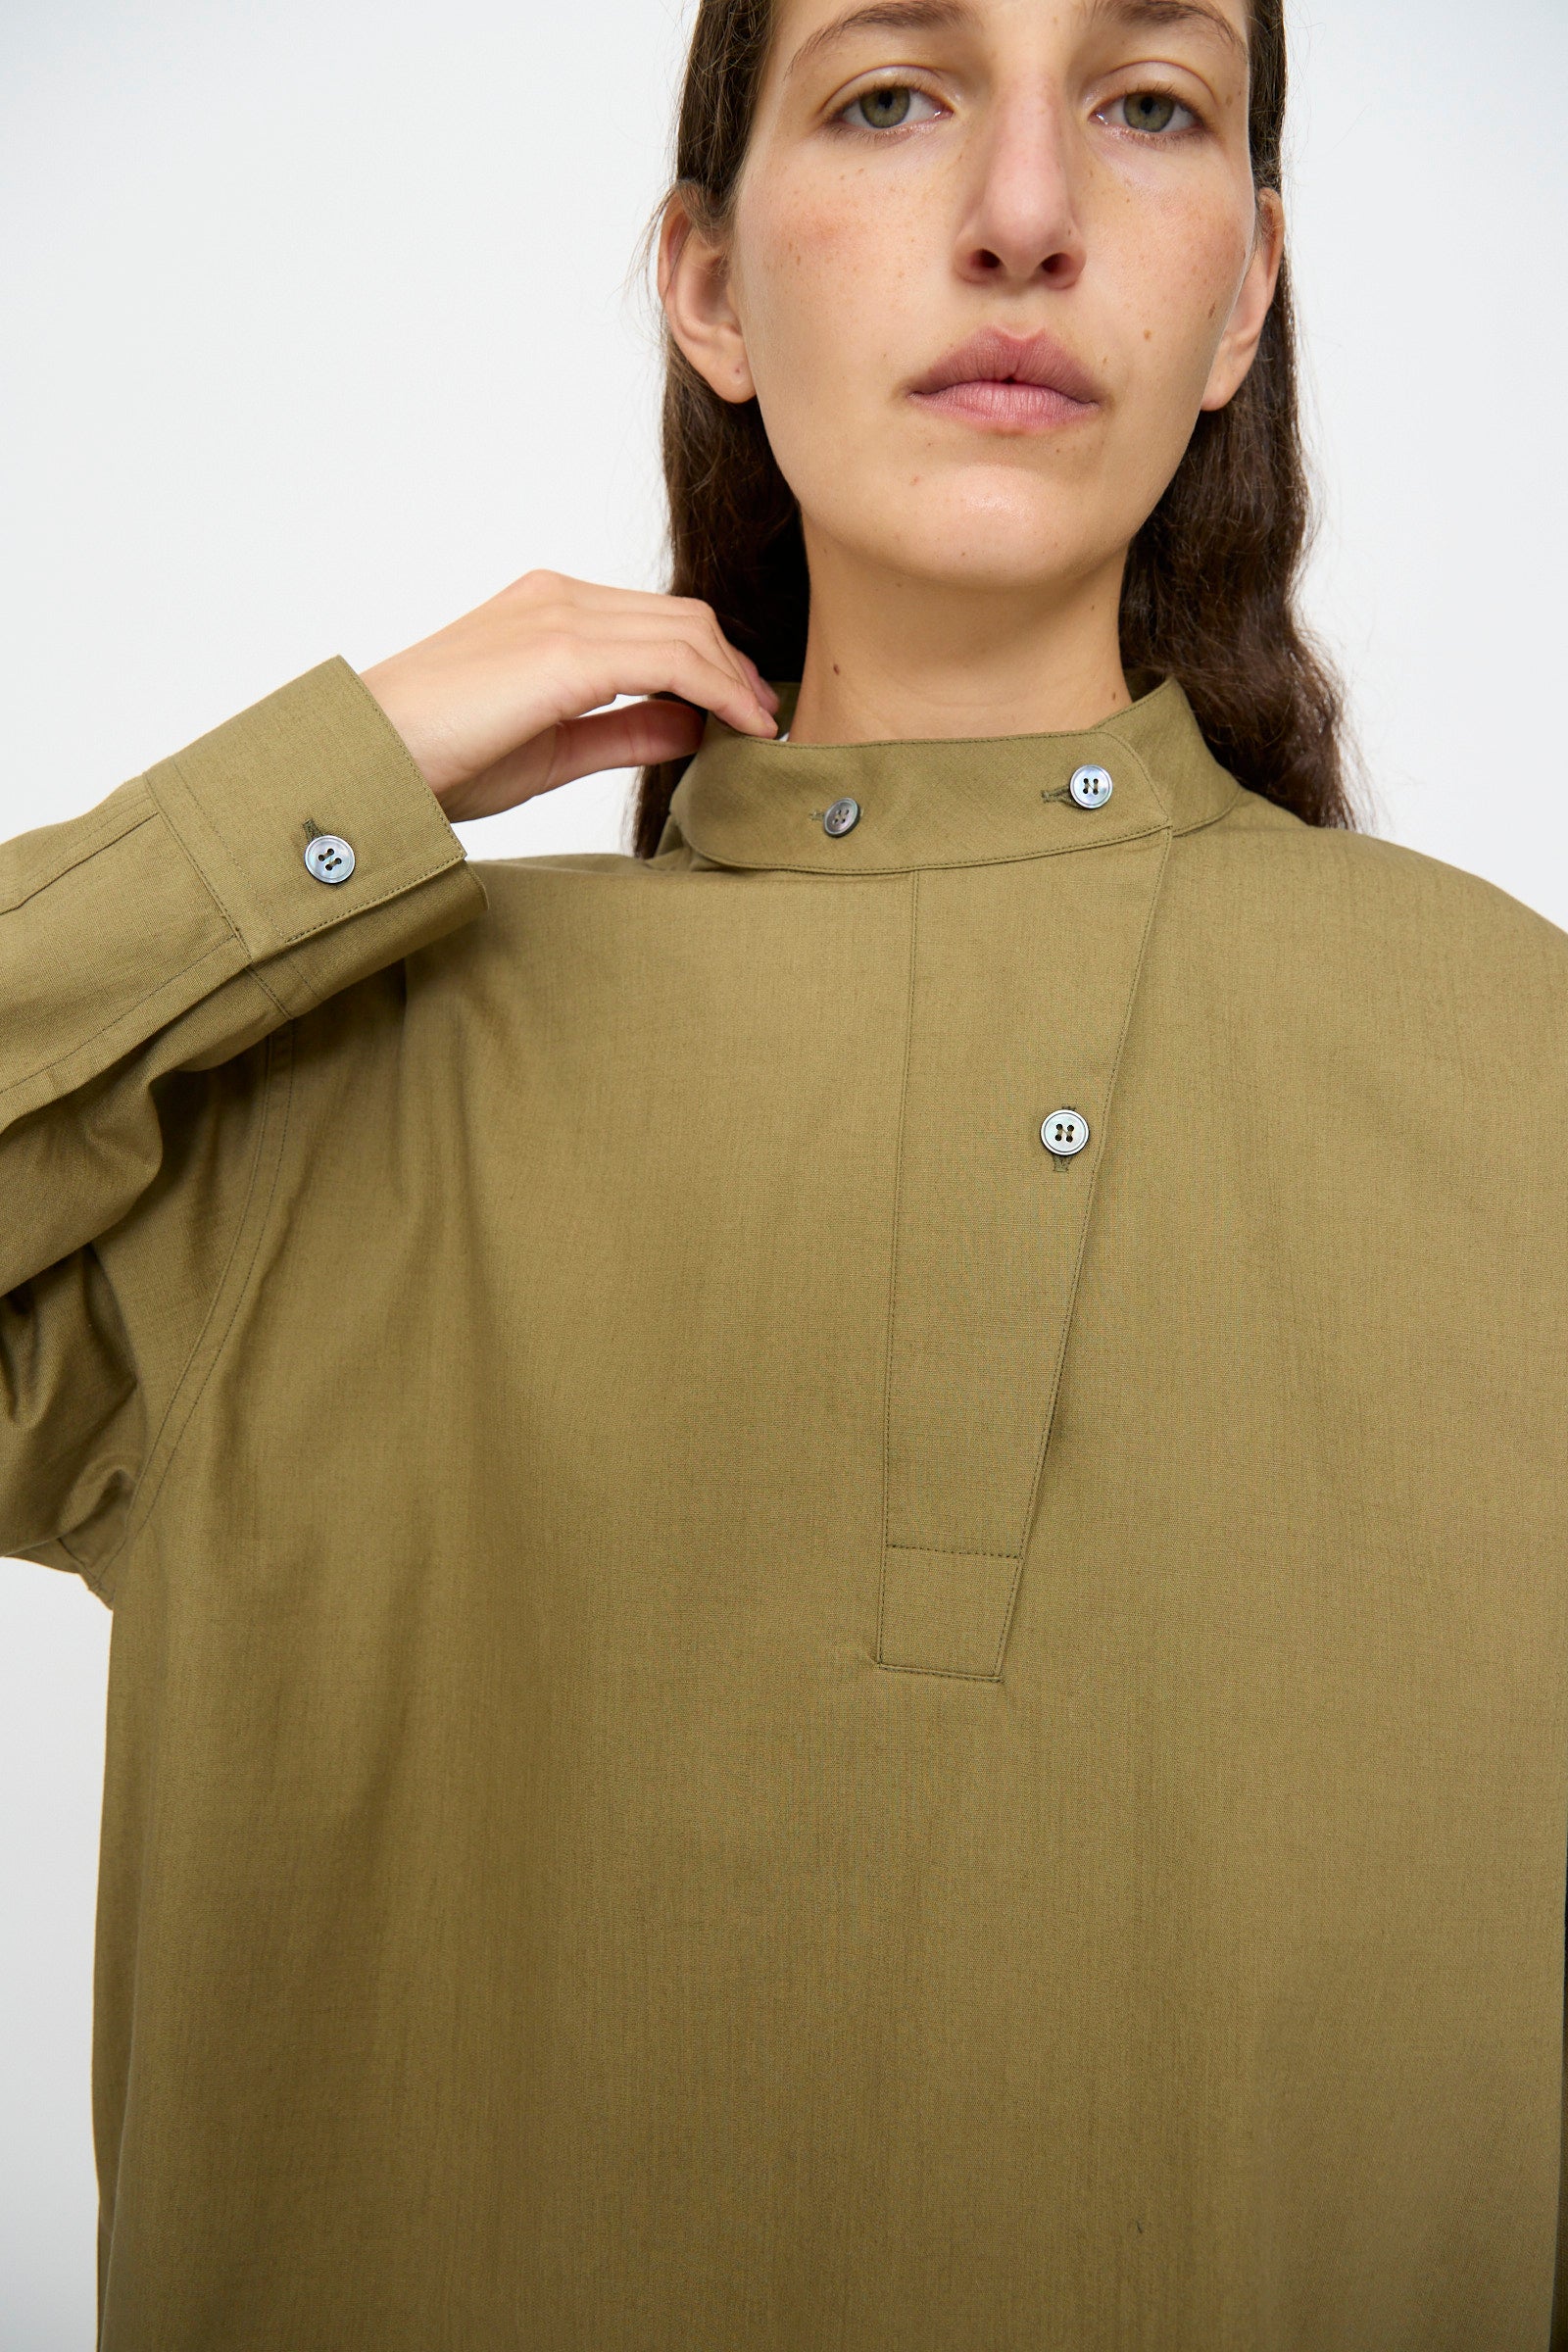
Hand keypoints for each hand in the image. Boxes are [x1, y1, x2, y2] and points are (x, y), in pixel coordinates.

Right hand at [358, 569, 779, 821]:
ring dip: (734, 678)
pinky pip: (672, 660)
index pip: (655, 620)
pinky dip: (719, 690)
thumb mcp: (552, 748)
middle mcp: (559, 599)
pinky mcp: (566, 652)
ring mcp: (563, 618)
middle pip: (682, 616)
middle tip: (764, 718)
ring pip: (686, 631)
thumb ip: (623, 731)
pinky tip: (741, 726)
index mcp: (548, 611)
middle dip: (733, 666)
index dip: (711, 662)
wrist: (370, 760)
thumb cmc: (439, 760)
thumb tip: (691, 726)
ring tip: (760, 726)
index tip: (743, 710)